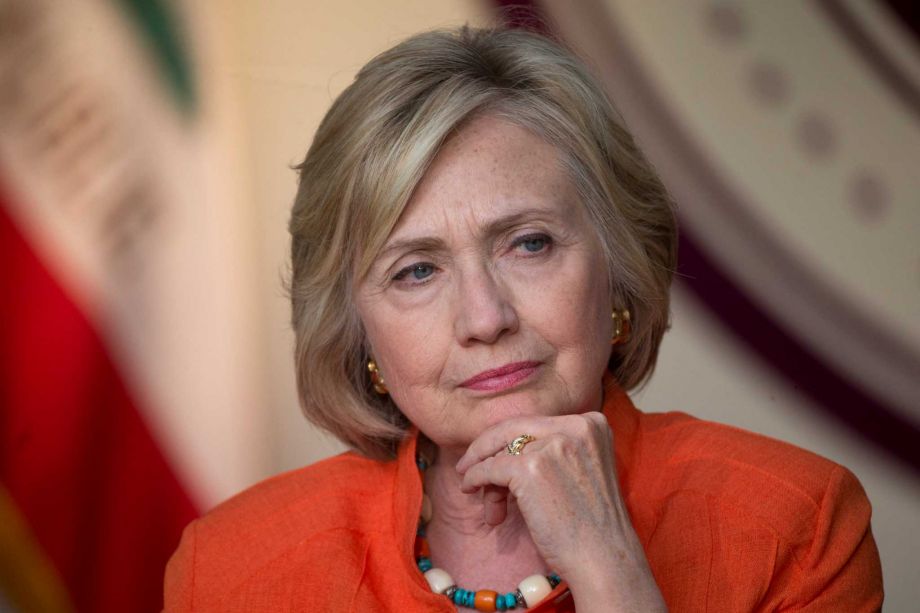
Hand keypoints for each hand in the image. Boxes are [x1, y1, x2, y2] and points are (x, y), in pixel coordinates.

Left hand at [455, 412, 665, 611]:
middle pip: (515, 428)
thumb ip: (554, 450)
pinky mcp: (531, 468)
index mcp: (591, 423)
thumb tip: (503, 448)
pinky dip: (475, 477)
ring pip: (501, 450)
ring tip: (485, 501)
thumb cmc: (592, 525)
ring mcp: (553, 445)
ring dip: (486, 474)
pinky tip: (470, 489)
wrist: (604, 559)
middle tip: (468, 466)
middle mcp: (575, 426)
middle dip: (487, 447)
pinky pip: (490, 467)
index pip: (536, 423)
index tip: (495, 456)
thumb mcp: (582, 469)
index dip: (512, 442)